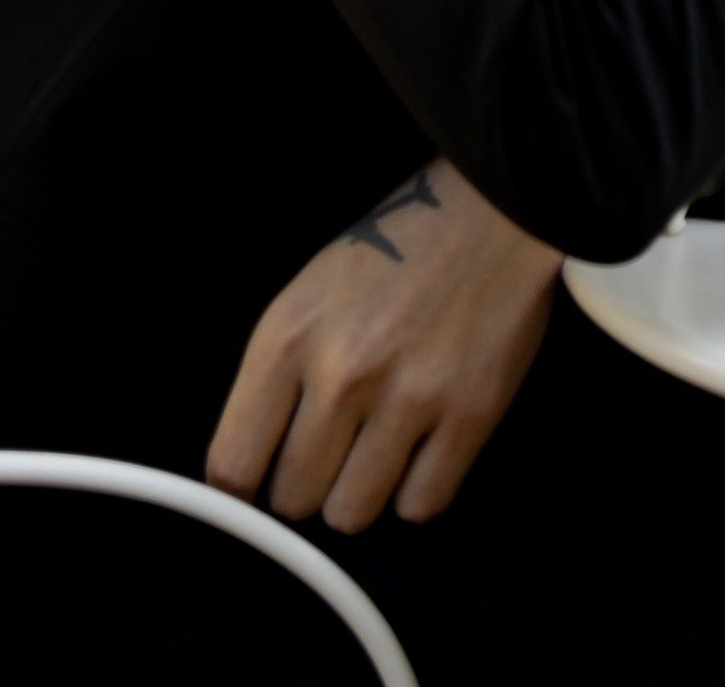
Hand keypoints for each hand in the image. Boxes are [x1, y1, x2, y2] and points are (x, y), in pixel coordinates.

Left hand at [205, 160, 559, 533]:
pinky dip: (418, 488)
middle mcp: (342, 374)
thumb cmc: (395, 248)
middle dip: (309, 482)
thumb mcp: (309, 294)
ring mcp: (408, 398)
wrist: (493, 209)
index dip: (241, 492)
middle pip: (293, 500)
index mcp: (288, 337)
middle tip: (333, 448)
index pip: (232, 466)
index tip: (258, 488)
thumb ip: (277, 377)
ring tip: (378, 447)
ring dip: (362, 491)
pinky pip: (420, 505)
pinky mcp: (469, 415)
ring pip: (352, 514)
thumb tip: (254, 468)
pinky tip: (422, 446)